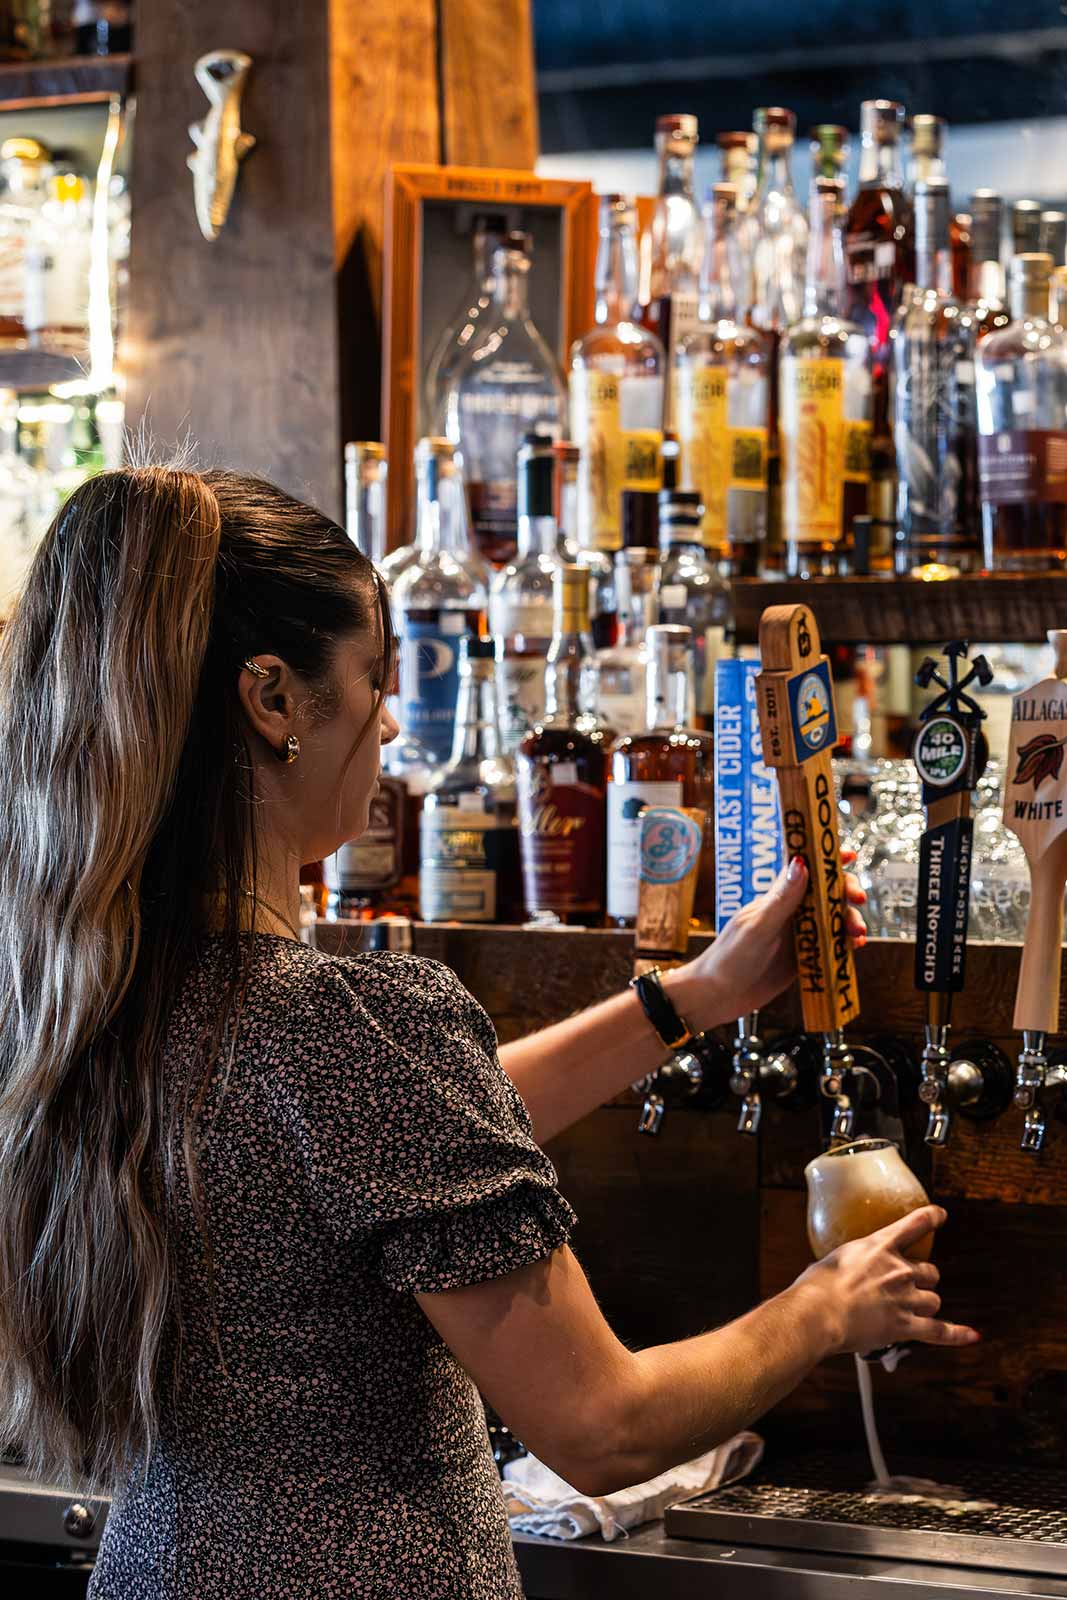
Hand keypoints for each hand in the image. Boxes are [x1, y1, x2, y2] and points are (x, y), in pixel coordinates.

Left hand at [668, 853, 866, 1033]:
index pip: (806, 870)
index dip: (827, 860)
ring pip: (833, 921)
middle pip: (828, 895)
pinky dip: (846, 945)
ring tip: (858, 934)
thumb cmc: (729, 958)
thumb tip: (801, 863)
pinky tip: (854, 948)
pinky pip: (831, 947)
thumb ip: (781, 898)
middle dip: (847, 893)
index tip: (847, 855)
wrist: (718, 996)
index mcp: (777, 898)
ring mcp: (798, 936)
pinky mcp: (804, 959)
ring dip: (850, 921)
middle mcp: (790, 913)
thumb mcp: (758, 927)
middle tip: (858, 899)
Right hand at [794, 1206, 980, 1355]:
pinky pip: (939, 1331)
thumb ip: (855, 1262)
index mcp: (880, 1246)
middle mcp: (899, 1269)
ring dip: (924, 1305)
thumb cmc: (817, 1286)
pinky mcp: (905, 1326)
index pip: (915, 1224)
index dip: (932, 1218)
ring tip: (907, 1312)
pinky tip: (971, 1335)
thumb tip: (851, 1270)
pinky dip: (957, 1334)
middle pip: (930, 1272)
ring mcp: (905, 1298)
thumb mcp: (836, 1258)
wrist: (818, 1313)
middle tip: (906, 1288)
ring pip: (933, 1300)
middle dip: (922, 1280)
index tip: (941, 1215)